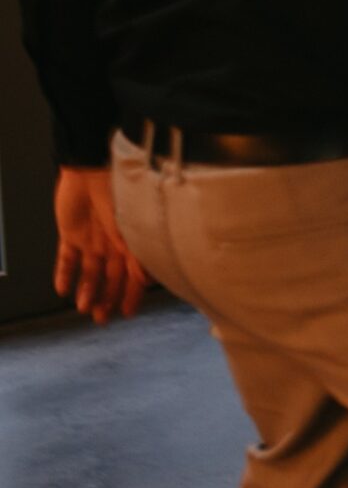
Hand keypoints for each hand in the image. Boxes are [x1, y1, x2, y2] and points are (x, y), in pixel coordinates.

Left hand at [53, 167, 148, 323]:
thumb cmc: (120, 191)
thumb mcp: (131, 225)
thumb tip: (145, 280)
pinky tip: (62, 290)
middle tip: (102, 319)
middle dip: (107, 298)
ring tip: (83, 309)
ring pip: (90, 271)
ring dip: (87, 290)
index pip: (132, 274)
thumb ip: (135, 253)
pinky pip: (66, 258)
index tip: (128, 312)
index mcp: (131, 240)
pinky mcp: (70, 233)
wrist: (91, 169)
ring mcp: (91, 239)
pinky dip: (64, 274)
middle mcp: (113, 243)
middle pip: (110, 277)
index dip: (131, 294)